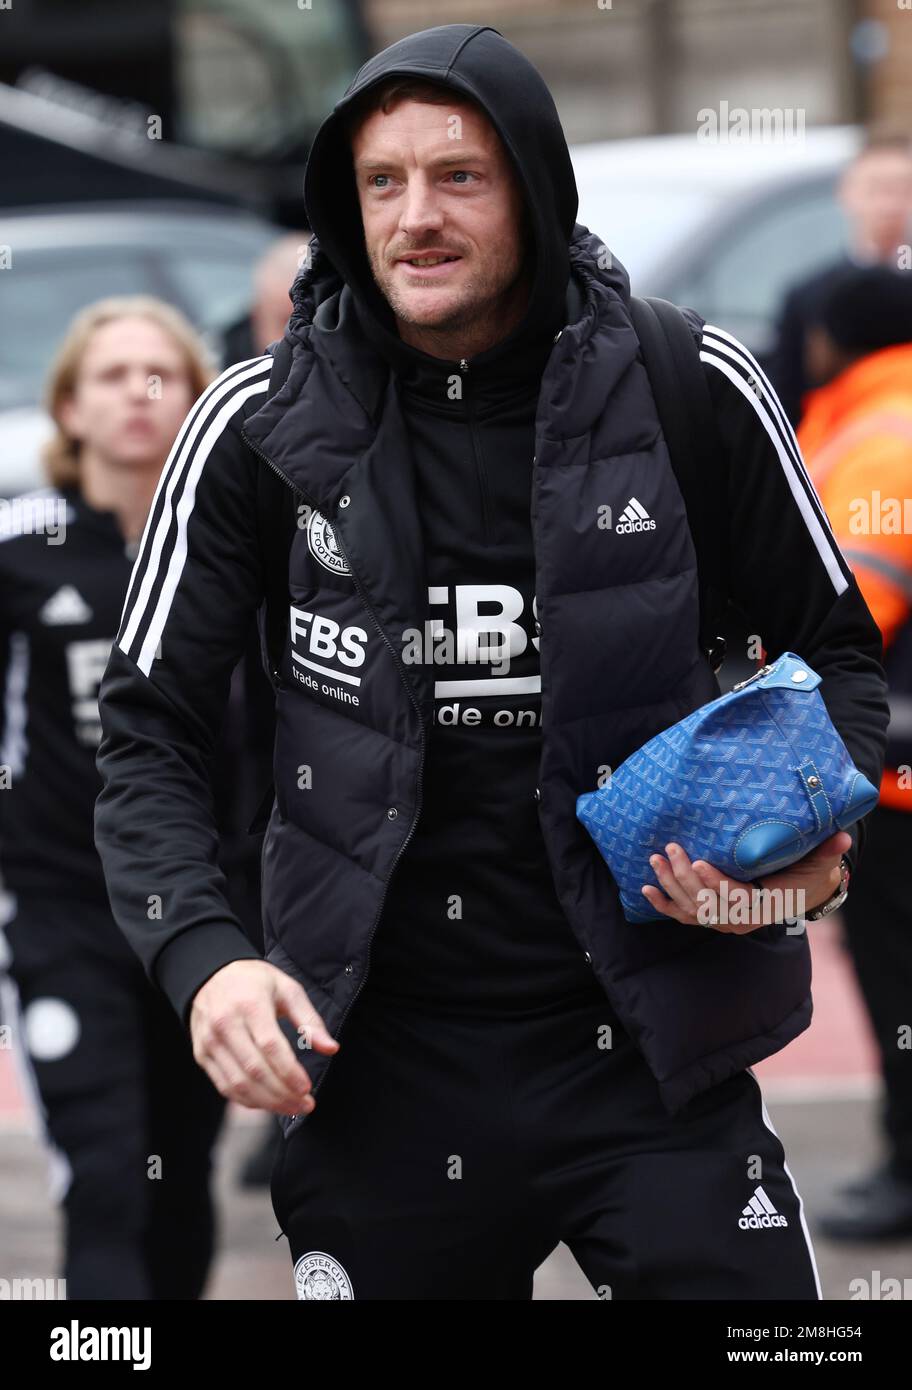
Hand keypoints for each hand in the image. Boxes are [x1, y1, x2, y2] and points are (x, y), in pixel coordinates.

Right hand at [190, 959, 339, 1113]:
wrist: (211, 974)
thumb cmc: (255, 982)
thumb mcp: (287, 989)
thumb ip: (309, 1019)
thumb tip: (331, 1048)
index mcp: (249, 1004)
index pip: (269, 1046)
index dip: (289, 1072)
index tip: (307, 1088)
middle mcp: (225, 1024)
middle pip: (254, 1070)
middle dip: (283, 1093)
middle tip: (306, 1104)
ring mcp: (210, 1042)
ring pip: (239, 1084)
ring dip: (268, 1103)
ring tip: (292, 1108)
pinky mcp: (202, 1055)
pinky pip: (225, 1086)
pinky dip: (248, 1100)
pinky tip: (268, 1103)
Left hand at [640, 830, 851, 934]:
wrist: (799, 893)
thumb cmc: (807, 874)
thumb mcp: (819, 863)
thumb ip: (827, 852)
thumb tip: (842, 836)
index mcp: (764, 905)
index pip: (737, 898)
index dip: (717, 883)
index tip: (698, 863)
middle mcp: (741, 919)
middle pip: (708, 903)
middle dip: (686, 877)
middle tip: (672, 849)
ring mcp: (723, 921)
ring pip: (691, 909)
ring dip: (670, 886)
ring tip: (655, 859)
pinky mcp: (711, 917)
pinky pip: (683, 916)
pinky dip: (663, 905)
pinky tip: (644, 890)